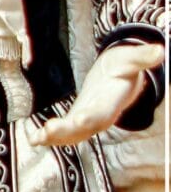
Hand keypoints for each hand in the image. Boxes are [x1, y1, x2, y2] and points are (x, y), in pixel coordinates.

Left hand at [34, 41, 164, 147]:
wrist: (119, 78)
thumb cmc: (124, 67)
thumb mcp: (131, 59)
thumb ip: (142, 58)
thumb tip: (160, 50)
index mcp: (112, 101)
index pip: (102, 112)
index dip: (91, 117)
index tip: (79, 120)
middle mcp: (100, 115)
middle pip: (84, 128)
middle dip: (67, 131)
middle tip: (49, 131)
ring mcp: (88, 120)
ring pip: (72, 134)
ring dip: (55, 138)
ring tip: (37, 139)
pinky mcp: (77, 120)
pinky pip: (64, 132)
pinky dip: (49, 137)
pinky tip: (34, 140)